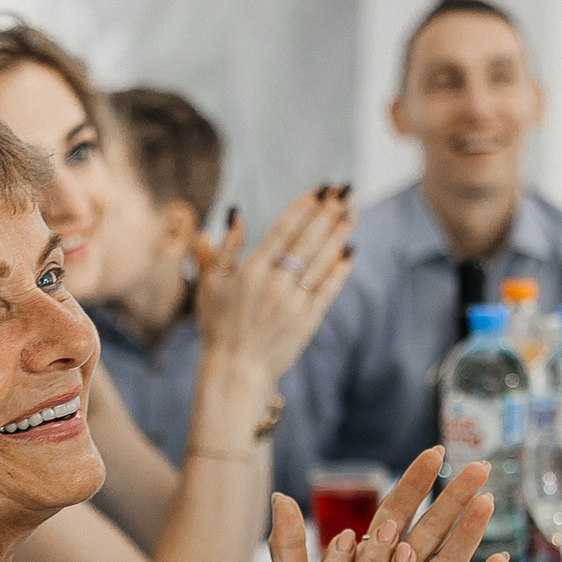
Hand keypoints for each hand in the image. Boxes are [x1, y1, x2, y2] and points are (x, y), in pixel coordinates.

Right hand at [190, 186, 354, 382]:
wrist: (234, 371)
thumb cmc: (218, 326)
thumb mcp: (209, 285)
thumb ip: (220, 249)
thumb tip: (234, 214)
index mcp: (250, 271)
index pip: (282, 231)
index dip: (303, 208)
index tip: (319, 190)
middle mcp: (274, 284)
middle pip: (306, 241)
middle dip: (326, 213)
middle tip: (343, 191)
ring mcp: (293, 303)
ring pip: (320, 262)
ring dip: (338, 235)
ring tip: (351, 212)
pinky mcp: (307, 321)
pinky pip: (327, 290)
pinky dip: (339, 270)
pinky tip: (350, 252)